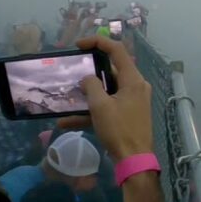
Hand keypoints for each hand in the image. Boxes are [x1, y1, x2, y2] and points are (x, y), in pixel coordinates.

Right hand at [57, 36, 152, 161]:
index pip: (117, 50)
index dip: (97, 42)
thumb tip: (87, 79)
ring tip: (65, 96)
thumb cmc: (119, 130)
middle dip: (88, 71)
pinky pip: (107, 106)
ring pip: (106, 90)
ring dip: (86, 95)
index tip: (78, 45)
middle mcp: (135, 86)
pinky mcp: (127, 114)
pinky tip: (66, 121)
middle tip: (71, 70)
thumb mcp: (100, 106)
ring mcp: (132, 100)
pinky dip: (90, 112)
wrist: (134, 159)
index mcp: (133, 79)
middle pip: (110, 70)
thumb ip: (91, 86)